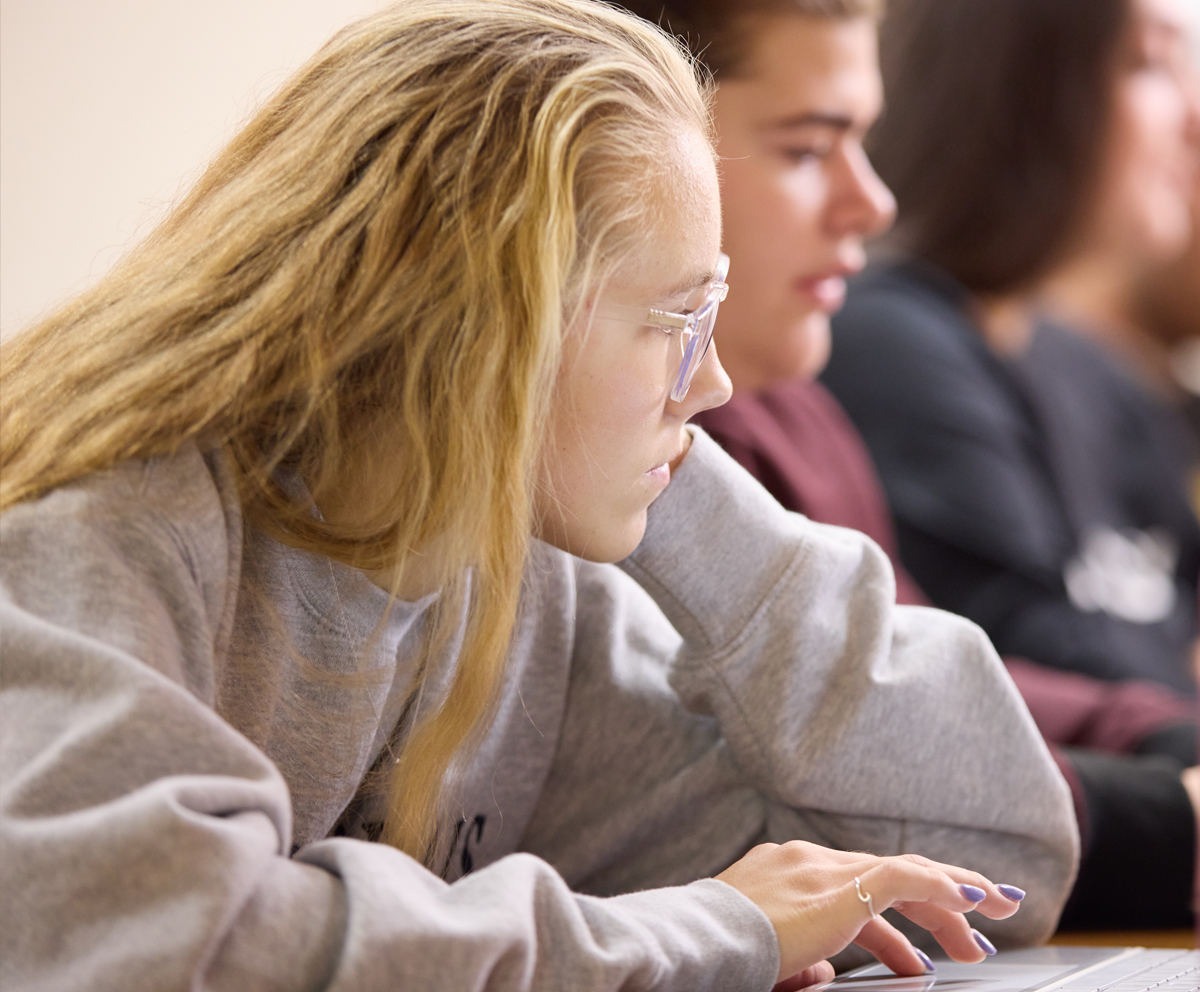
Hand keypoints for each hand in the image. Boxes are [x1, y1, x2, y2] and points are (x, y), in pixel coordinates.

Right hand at [715, 841, 1023, 984]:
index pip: (860, 885)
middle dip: (939, 900)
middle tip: (977, 934)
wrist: (700, 939)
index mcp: (790, 873)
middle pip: (888, 874)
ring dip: (951, 901)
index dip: (898, 907)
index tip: (930, 935)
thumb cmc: (722, 953)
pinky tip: (971, 900)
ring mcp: (823, 867)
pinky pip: (904, 876)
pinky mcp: (839, 883)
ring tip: (986, 930)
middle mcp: (809, 859)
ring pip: (905, 872)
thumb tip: (830, 973)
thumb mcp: (769, 958)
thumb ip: (803, 961)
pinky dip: (942, 887)